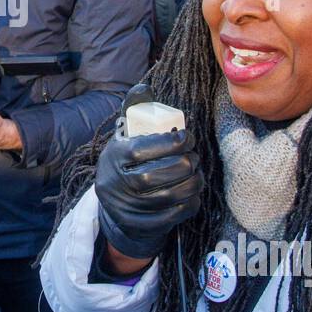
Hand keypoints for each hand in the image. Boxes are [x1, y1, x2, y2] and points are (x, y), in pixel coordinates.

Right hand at [95, 91, 201, 261]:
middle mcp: (116, 184)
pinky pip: (172, 216)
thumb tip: (145, 87)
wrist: (115, 203)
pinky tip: (194, 193)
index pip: (142, 150)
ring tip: (198, 172)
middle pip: (156, 175)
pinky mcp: (142, 225)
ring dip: (192, 182)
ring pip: (168, 196)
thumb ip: (136, 110)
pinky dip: (190, 203)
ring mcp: (128, 208)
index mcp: (113, 157)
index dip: (170, 143)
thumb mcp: (125, 135)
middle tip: (194, 155)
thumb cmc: (127, 160)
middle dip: (184, 163)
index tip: (186, 137)